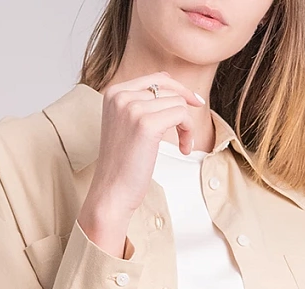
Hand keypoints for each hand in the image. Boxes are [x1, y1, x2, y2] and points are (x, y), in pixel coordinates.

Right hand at [77, 70, 205, 256]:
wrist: (111, 193)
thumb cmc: (122, 166)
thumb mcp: (127, 126)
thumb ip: (143, 105)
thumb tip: (176, 89)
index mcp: (114, 93)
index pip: (156, 78)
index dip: (178, 89)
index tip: (193, 103)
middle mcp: (120, 95)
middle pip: (169, 89)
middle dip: (185, 108)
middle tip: (190, 130)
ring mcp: (132, 108)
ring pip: (177, 102)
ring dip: (187, 125)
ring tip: (183, 145)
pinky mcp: (146, 124)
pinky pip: (181, 114)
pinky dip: (188, 131)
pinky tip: (184, 149)